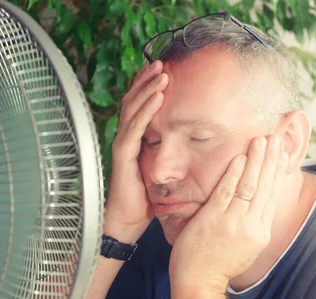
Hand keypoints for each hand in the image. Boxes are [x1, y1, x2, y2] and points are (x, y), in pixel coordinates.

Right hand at [104, 61, 168, 241]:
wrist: (129, 219)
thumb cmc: (145, 197)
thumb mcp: (161, 170)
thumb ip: (168, 152)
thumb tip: (192, 142)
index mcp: (135, 139)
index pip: (139, 106)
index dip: (148, 87)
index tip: (163, 70)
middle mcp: (126, 138)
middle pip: (133, 101)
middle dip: (146, 80)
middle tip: (161, 62)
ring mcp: (123, 145)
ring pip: (133, 109)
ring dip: (147, 89)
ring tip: (161, 72)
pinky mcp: (124, 155)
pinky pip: (135, 128)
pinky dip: (146, 111)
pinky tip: (157, 98)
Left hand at [168, 134, 288, 292]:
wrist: (198, 284)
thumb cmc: (216, 266)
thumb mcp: (244, 249)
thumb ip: (250, 226)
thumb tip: (255, 205)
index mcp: (260, 233)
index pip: (271, 196)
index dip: (276, 173)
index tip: (280, 154)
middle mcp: (251, 227)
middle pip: (265, 187)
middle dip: (271, 160)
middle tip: (276, 137)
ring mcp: (233, 223)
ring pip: (249, 186)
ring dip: (256, 161)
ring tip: (261, 140)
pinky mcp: (214, 220)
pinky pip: (226, 192)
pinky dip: (233, 174)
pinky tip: (239, 158)